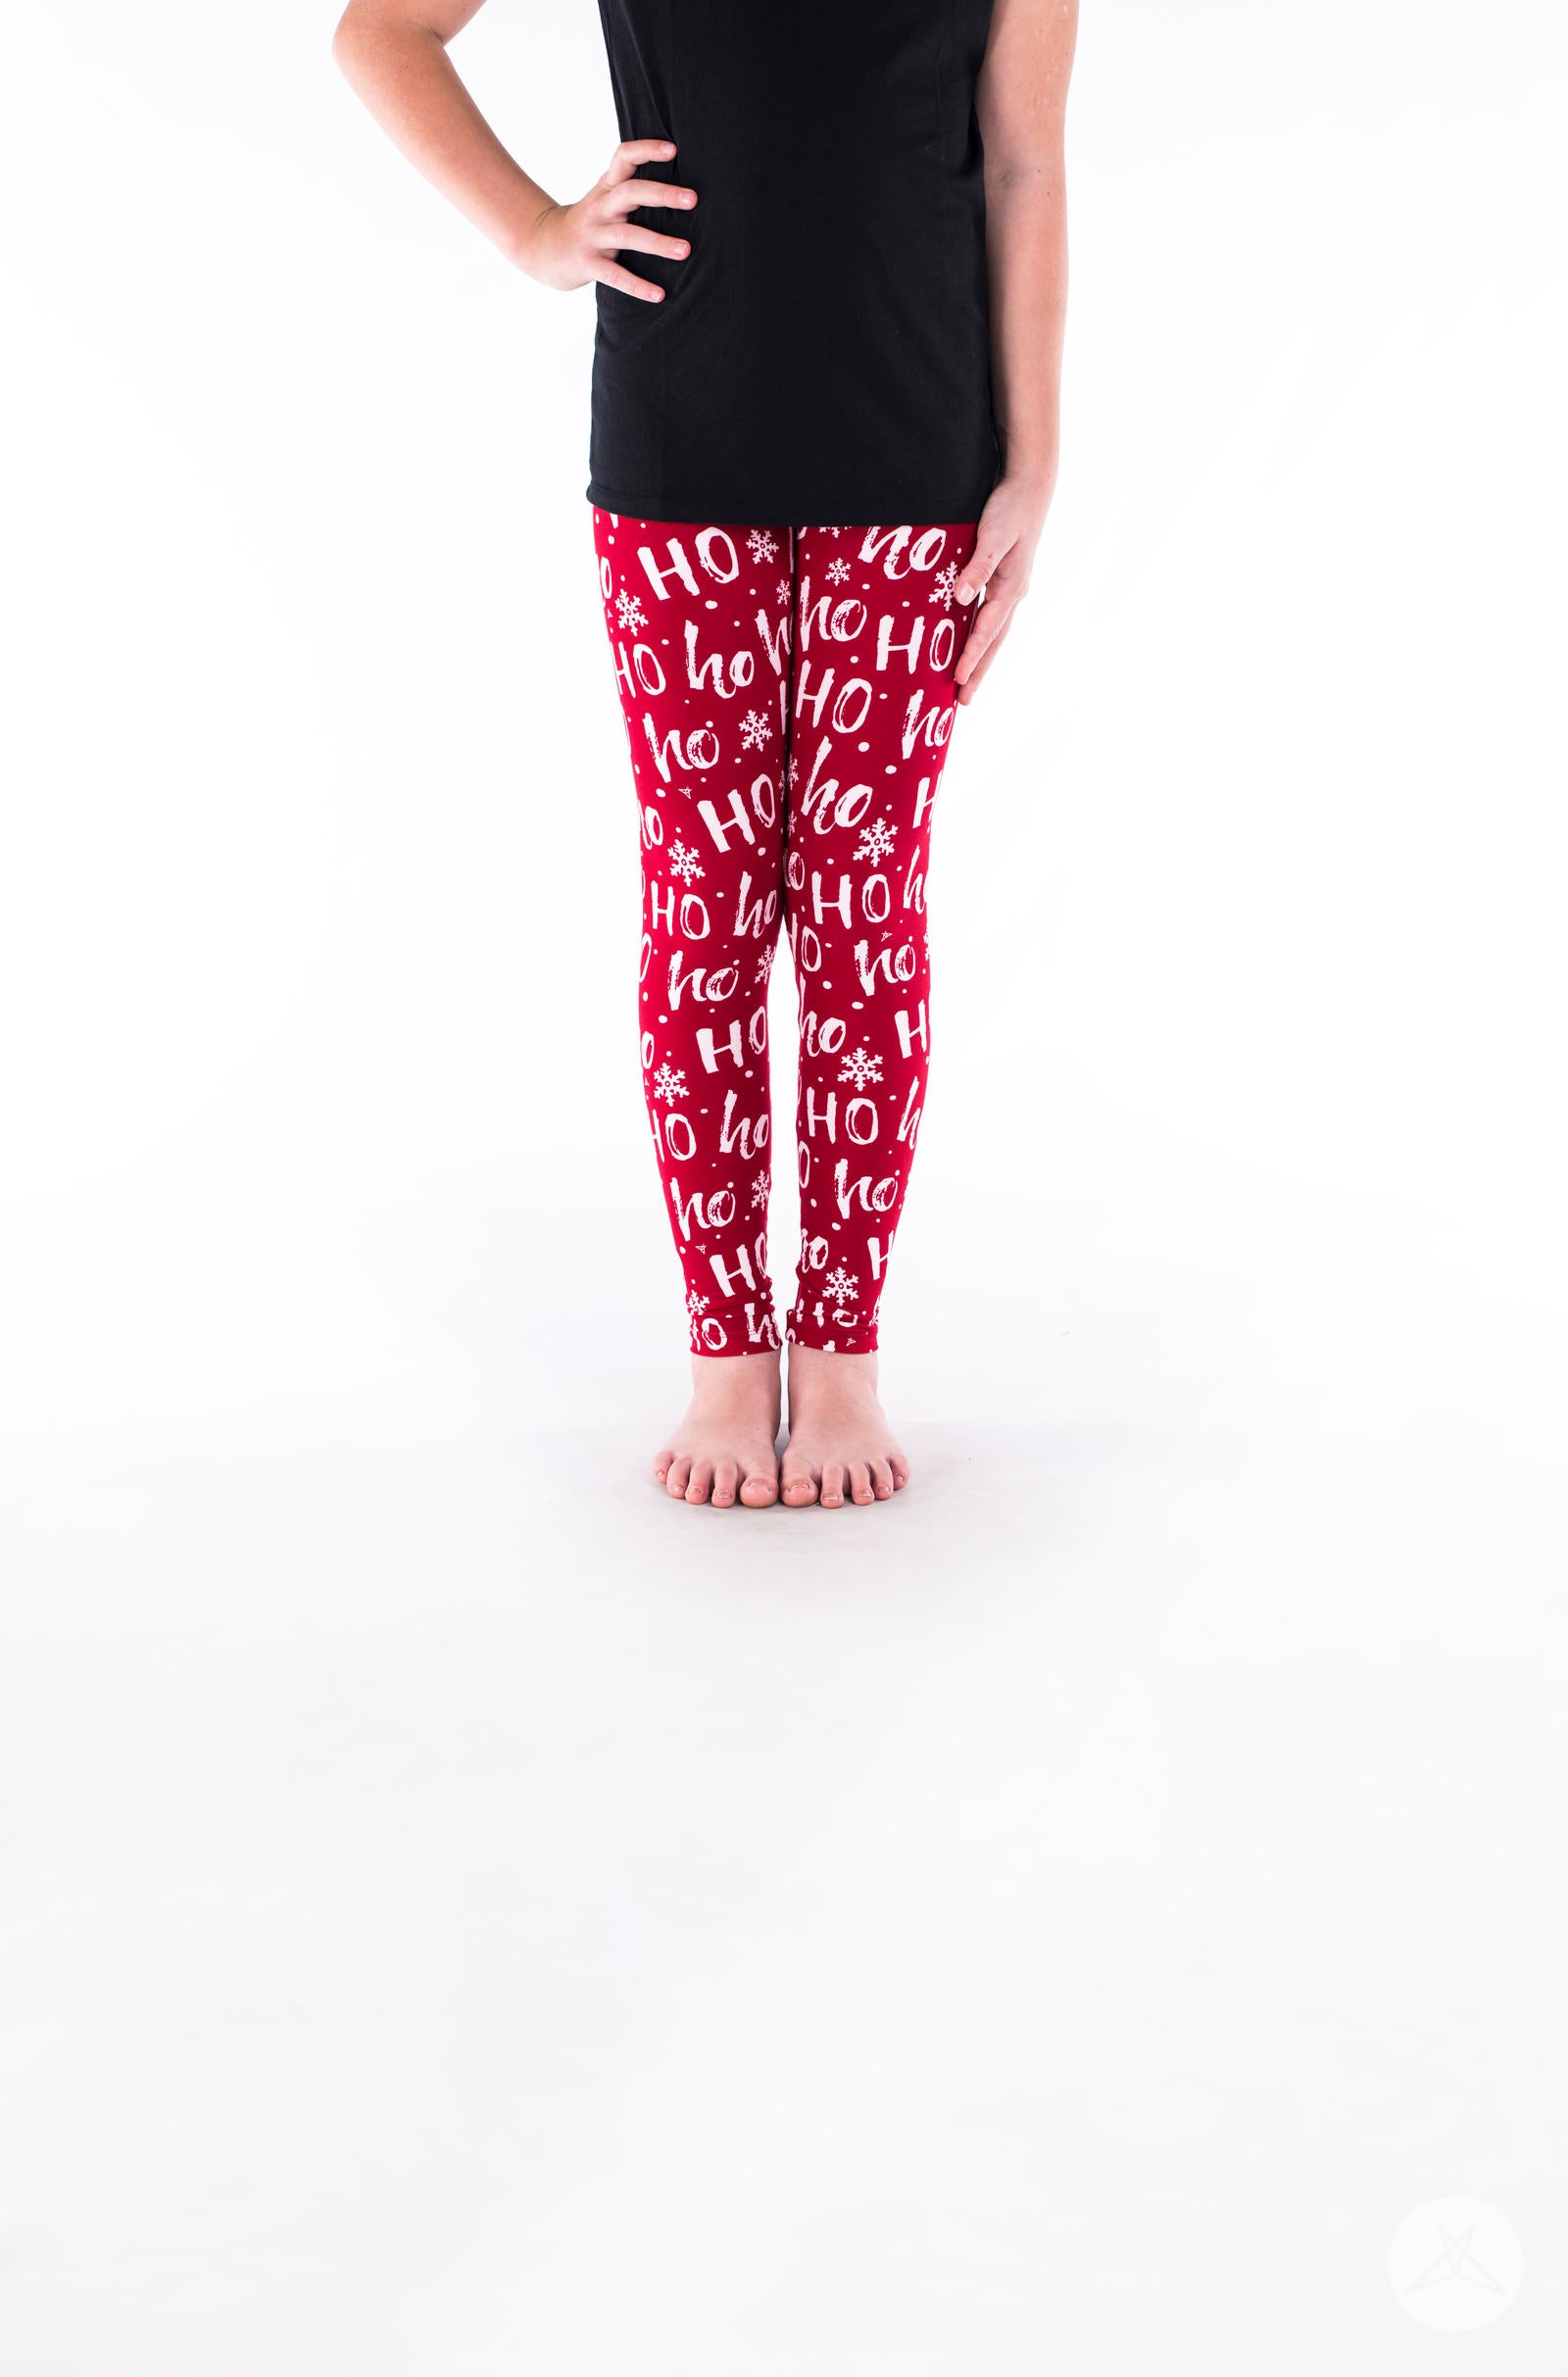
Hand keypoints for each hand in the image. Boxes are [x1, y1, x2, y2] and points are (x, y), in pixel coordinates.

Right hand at [521, 137, 695, 299]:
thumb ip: (632, 188)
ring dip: (657, 243)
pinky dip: (638, 286)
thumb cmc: (588, 222)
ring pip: (627, 235)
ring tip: (686, 250)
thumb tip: (678, 186)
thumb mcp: (604, 198)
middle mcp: (600, 208)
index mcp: (606, 188)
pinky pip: (615, 276)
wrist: (543, 248)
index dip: (646, 150)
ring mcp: (593, 236)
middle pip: (630, 193)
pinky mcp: (588, 264)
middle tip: (692, 199)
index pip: (623, 157)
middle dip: (661, 194)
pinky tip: (659, 295)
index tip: (673, 149)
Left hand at [952, 472, 1053, 705]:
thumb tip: (961, 597)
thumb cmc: (1009, 508)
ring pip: (994, 633)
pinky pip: (991, 618)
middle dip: (978, 671)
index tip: (957, 679)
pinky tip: (970, 646)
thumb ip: (977, 566)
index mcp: (1010, 587)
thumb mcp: (992, 534)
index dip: (971, 655)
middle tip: (963, 702)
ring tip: (967, 685)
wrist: (1030, 488)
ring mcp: (1011, 590)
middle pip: (993, 641)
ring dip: (981, 660)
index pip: (986, 629)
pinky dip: (982, 638)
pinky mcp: (1005, 582)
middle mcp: (1013, 594)